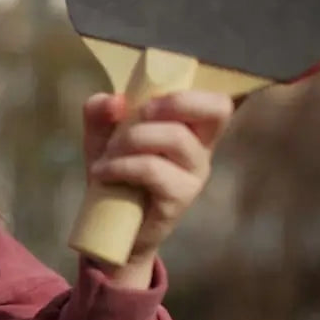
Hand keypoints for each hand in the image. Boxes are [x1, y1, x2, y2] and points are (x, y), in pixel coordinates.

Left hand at [82, 90, 233, 286]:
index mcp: (191, 129)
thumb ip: (102, 112)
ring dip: (132, 139)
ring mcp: (194, 175)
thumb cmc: (115, 175)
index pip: (217, 100)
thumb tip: (115, 100)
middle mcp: (202, 149)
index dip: (189, 90)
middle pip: (216, 109)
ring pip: (175, 137)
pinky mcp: (179, 198)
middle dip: (172, 102)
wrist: (109, 230)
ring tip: (107, 156)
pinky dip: (122, 166)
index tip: (146, 99)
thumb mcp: (102, 138)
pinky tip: (102, 173)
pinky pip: (153, 170)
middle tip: (135, 115)